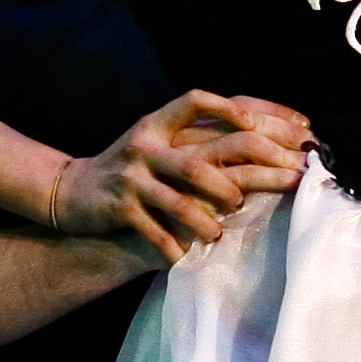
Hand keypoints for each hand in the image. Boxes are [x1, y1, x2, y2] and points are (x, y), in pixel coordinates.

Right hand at [54, 91, 312, 265]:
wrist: (71, 190)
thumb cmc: (132, 170)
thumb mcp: (160, 144)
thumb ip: (198, 141)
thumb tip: (262, 143)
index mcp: (160, 124)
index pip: (200, 102)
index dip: (238, 110)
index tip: (278, 124)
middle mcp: (148, 145)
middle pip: (204, 156)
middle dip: (253, 168)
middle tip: (289, 180)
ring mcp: (134, 176)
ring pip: (180, 200)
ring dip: (209, 220)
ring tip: (221, 232)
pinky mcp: (121, 208)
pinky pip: (154, 231)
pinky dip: (173, 247)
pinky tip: (186, 258)